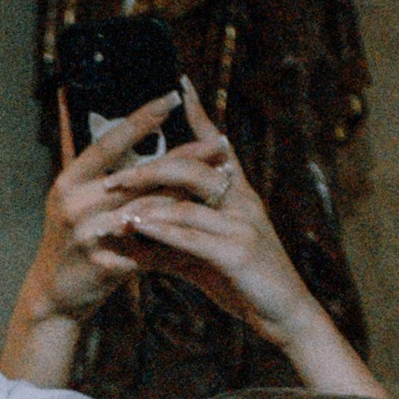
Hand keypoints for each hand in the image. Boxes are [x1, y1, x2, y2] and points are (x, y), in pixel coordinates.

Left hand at [102, 105, 379, 397]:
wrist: (284, 314)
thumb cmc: (244, 283)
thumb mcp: (205, 258)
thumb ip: (172, 240)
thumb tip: (134, 231)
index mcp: (239, 195)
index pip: (218, 146)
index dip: (200, 115)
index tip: (181, 84)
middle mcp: (242, 200)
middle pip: (192, 166)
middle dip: (150, 167)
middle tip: (113, 176)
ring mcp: (242, 223)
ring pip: (188, 199)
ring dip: (148, 199)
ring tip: (114, 200)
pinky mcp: (238, 251)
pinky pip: (193, 234)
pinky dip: (162, 229)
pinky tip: (137, 228)